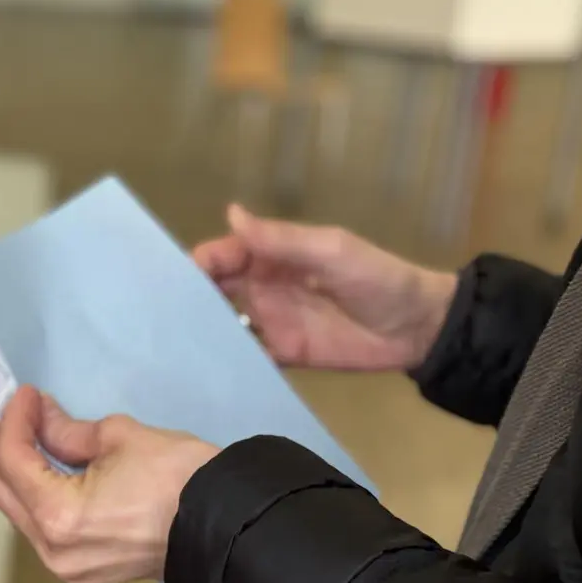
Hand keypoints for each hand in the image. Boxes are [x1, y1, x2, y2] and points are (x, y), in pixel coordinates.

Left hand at [0, 386, 216, 582]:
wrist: (227, 528)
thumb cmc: (177, 477)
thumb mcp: (118, 437)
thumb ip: (66, 430)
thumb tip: (40, 416)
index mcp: (58, 516)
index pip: (11, 460)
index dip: (13, 420)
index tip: (25, 394)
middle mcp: (53, 551)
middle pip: (3, 491)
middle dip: (8, 446)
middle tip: (25, 414)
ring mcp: (67, 570)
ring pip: (22, 514)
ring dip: (22, 473)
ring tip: (40, 437)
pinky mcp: (84, 575)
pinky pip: (45, 532)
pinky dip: (42, 499)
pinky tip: (56, 473)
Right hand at [191, 204, 457, 370]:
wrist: (420, 328)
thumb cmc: (379, 279)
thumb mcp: (331, 251)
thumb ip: (282, 239)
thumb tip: (231, 213)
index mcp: (274, 255)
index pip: (224, 254)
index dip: (198, 263)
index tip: (173, 280)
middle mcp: (264, 286)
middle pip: (216, 290)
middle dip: (189, 299)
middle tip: (161, 316)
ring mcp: (272, 321)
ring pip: (225, 322)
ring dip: (203, 330)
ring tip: (173, 346)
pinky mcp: (284, 354)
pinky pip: (248, 355)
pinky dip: (228, 359)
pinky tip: (207, 368)